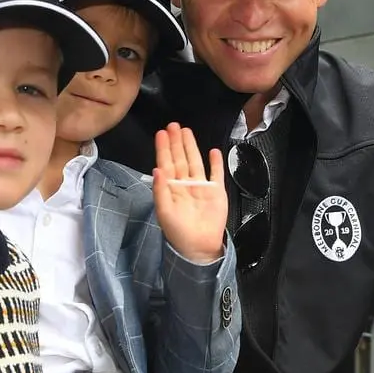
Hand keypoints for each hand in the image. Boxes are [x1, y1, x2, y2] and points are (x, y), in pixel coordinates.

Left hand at [152, 122, 226, 263]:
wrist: (199, 247)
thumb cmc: (177, 232)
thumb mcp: (164, 212)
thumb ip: (160, 190)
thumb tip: (157, 169)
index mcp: (171, 188)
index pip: (166, 163)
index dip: (164, 148)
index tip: (161, 133)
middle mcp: (185, 184)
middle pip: (180, 158)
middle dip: (176, 142)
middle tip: (173, 125)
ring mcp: (201, 186)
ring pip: (195, 161)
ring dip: (191, 146)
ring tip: (186, 131)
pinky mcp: (216, 191)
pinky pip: (216, 173)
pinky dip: (215, 162)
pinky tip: (213, 151)